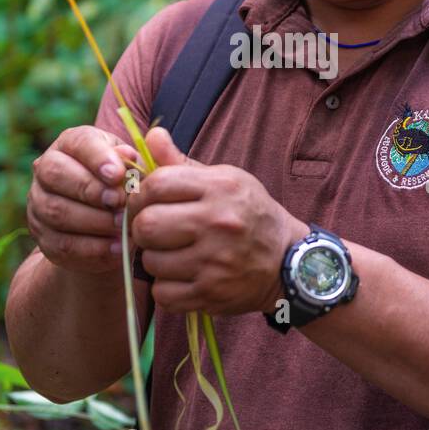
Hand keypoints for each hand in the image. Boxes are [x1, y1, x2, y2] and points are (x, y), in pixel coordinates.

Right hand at [27, 125, 140, 273]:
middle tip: (119, 202)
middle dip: (89, 188)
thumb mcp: (132, 169)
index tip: (117, 174)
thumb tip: (129, 156)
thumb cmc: (123, 187)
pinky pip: (62, 243)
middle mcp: (46, 169)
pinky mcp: (43, 237)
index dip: (97, 158)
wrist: (107, 227)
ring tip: (122, 226)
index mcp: (71, 144)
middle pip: (54, 173)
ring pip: (56, 210)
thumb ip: (134, 161)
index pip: (78, 142)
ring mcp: (39, 204)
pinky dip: (92, 247)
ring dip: (93, 220)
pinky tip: (116, 247)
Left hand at [126, 126, 307, 315]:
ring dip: (155, 260)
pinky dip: (166, 288)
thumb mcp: (225, 180)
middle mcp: (217, 223)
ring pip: (150, 262)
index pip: (156, 184)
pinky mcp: (211, 294)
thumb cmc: (249, 214)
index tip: (147, 202)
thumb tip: (151, 135)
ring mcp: (214, 262)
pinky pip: (163, 294)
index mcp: (220, 188)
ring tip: (173, 254)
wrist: (287, 261)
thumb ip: (182, 163)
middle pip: (146, 225)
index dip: (141, 194)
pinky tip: (181, 277)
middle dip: (142, 228)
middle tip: (153, 231)